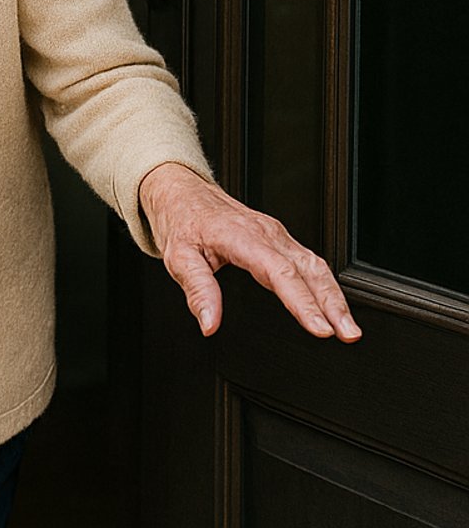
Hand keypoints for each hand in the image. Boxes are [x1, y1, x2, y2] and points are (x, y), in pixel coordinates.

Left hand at [140, 163, 358, 340]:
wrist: (181, 193)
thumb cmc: (181, 221)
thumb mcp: (178, 257)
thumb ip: (197, 291)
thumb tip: (209, 324)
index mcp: (242, 236)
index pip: (280, 273)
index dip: (303, 303)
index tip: (320, 328)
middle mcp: (266, 233)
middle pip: (310, 270)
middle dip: (334, 304)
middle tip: (348, 335)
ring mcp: (276, 234)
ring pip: (316, 265)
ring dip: (336, 297)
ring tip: (348, 329)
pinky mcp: (279, 238)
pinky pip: (309, 261)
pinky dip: (326, 285)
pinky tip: (333, 304)